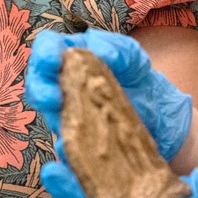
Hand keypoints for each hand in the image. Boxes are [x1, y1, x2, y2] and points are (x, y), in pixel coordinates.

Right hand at [28, 28, 192, 160]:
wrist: (160, 118)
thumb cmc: (140, 81)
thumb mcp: (135, 59)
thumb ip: (118, 48)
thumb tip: (96, 47)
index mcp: (72, 59)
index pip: (46, 49)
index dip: (44, 53)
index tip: (53, 61)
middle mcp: (62, 87)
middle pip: (37, 85)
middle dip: (40, 90)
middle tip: (53, 98)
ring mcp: (68, 117)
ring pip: (48, 117)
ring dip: (51, 118)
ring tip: (62, 121)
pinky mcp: (78, 144)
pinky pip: (65, 149)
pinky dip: (67, 150)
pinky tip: (73, 149)